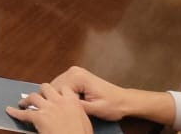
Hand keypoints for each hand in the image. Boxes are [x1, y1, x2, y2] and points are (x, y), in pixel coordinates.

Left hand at [6, 82, 92, 133]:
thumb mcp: (84, 121)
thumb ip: (75, 111)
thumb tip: (70, 112)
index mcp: (73, 102)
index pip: (63, 88)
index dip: (57, 91)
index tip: (54, 93)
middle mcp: (59, 102)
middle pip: (46, 87)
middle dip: (41, 91)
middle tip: (39, 96)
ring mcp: (48, 108)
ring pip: (33, 96)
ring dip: (27, 99)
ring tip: (24, 102)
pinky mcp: (39, 117)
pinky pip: (24, 113)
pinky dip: (15, 112)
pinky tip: (10, 111)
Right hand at [49, 66, 169, 123]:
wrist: (124, 100)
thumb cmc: (113, 105)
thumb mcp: (95, 109)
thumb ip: (77, 106)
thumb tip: (61, 105)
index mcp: (78, 77)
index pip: (56, 88)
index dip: (58, 101)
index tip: (64, 110)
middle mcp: (74, 71)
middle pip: (55, 85)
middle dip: (58, 98)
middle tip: (66, 109)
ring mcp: (75, 72)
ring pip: (57, 85)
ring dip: (61, 96)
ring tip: (70, 105)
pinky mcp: (76, 75)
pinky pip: (63, 84)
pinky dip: (64, 93)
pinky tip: (72, 101)